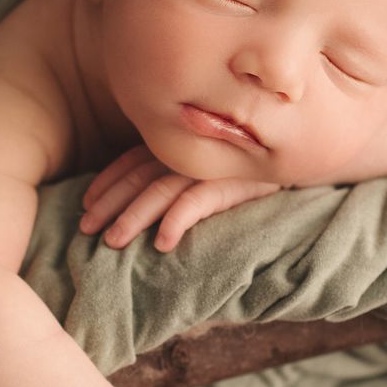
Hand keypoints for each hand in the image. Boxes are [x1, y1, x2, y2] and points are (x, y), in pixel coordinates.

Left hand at [78, 144, 283, 252]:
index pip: (131, 160)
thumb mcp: (208, 160)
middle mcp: (187, 151)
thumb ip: (178, 168)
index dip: (106, 182)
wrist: (301, 153)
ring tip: (114, 242)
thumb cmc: (250, 161)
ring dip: (133, 216)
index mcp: (177, 143)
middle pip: (137, 177)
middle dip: (109, 204)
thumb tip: (143, 197)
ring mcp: (207, 165)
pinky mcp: (230, 181)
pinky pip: (196, 201)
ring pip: (159, 190)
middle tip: (87, 230)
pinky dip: (177, 221)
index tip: (85, 205)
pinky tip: (162, 243)